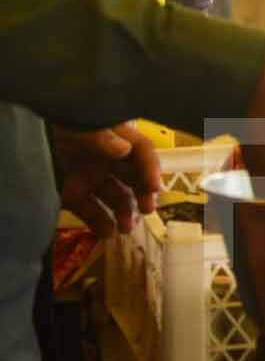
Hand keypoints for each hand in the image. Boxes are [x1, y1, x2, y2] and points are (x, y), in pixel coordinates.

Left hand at [52, 123, 161, 237]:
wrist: (13, 145)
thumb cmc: (50, 126)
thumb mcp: (75, 126)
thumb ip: (99, 136)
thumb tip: (123, 149)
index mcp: (110, 136)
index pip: (140, 150)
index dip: (150, 167)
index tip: (154, 187)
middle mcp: (105, 158)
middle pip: (133, 176)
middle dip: (144, 193)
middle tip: (147, 210)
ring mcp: (88, 177)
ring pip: (116, 197)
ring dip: (125, 212)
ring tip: (126, 228)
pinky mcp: (71, 195)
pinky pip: (91, 211)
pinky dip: (100, 224)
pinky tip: (106, 234)